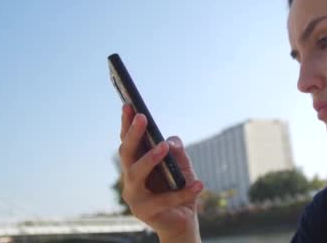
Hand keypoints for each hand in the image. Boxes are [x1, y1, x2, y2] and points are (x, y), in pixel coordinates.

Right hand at [118, 104, 203, 241]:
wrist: (182, 222)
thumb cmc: (179, 190)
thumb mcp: (183, 167)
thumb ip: (178, 153)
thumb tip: (171, 141)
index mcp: (136, 165)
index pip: (129, 142)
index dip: (126, 124)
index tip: (129, 104)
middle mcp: (130, 179)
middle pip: (126, 154)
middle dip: (133, 134)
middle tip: (142, 118)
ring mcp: (134, 196)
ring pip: (136, 174)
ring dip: (149, 158)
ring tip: (164, 147)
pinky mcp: (145, 212)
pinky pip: (165, 199)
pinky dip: (184, 191)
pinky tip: (199, 183)